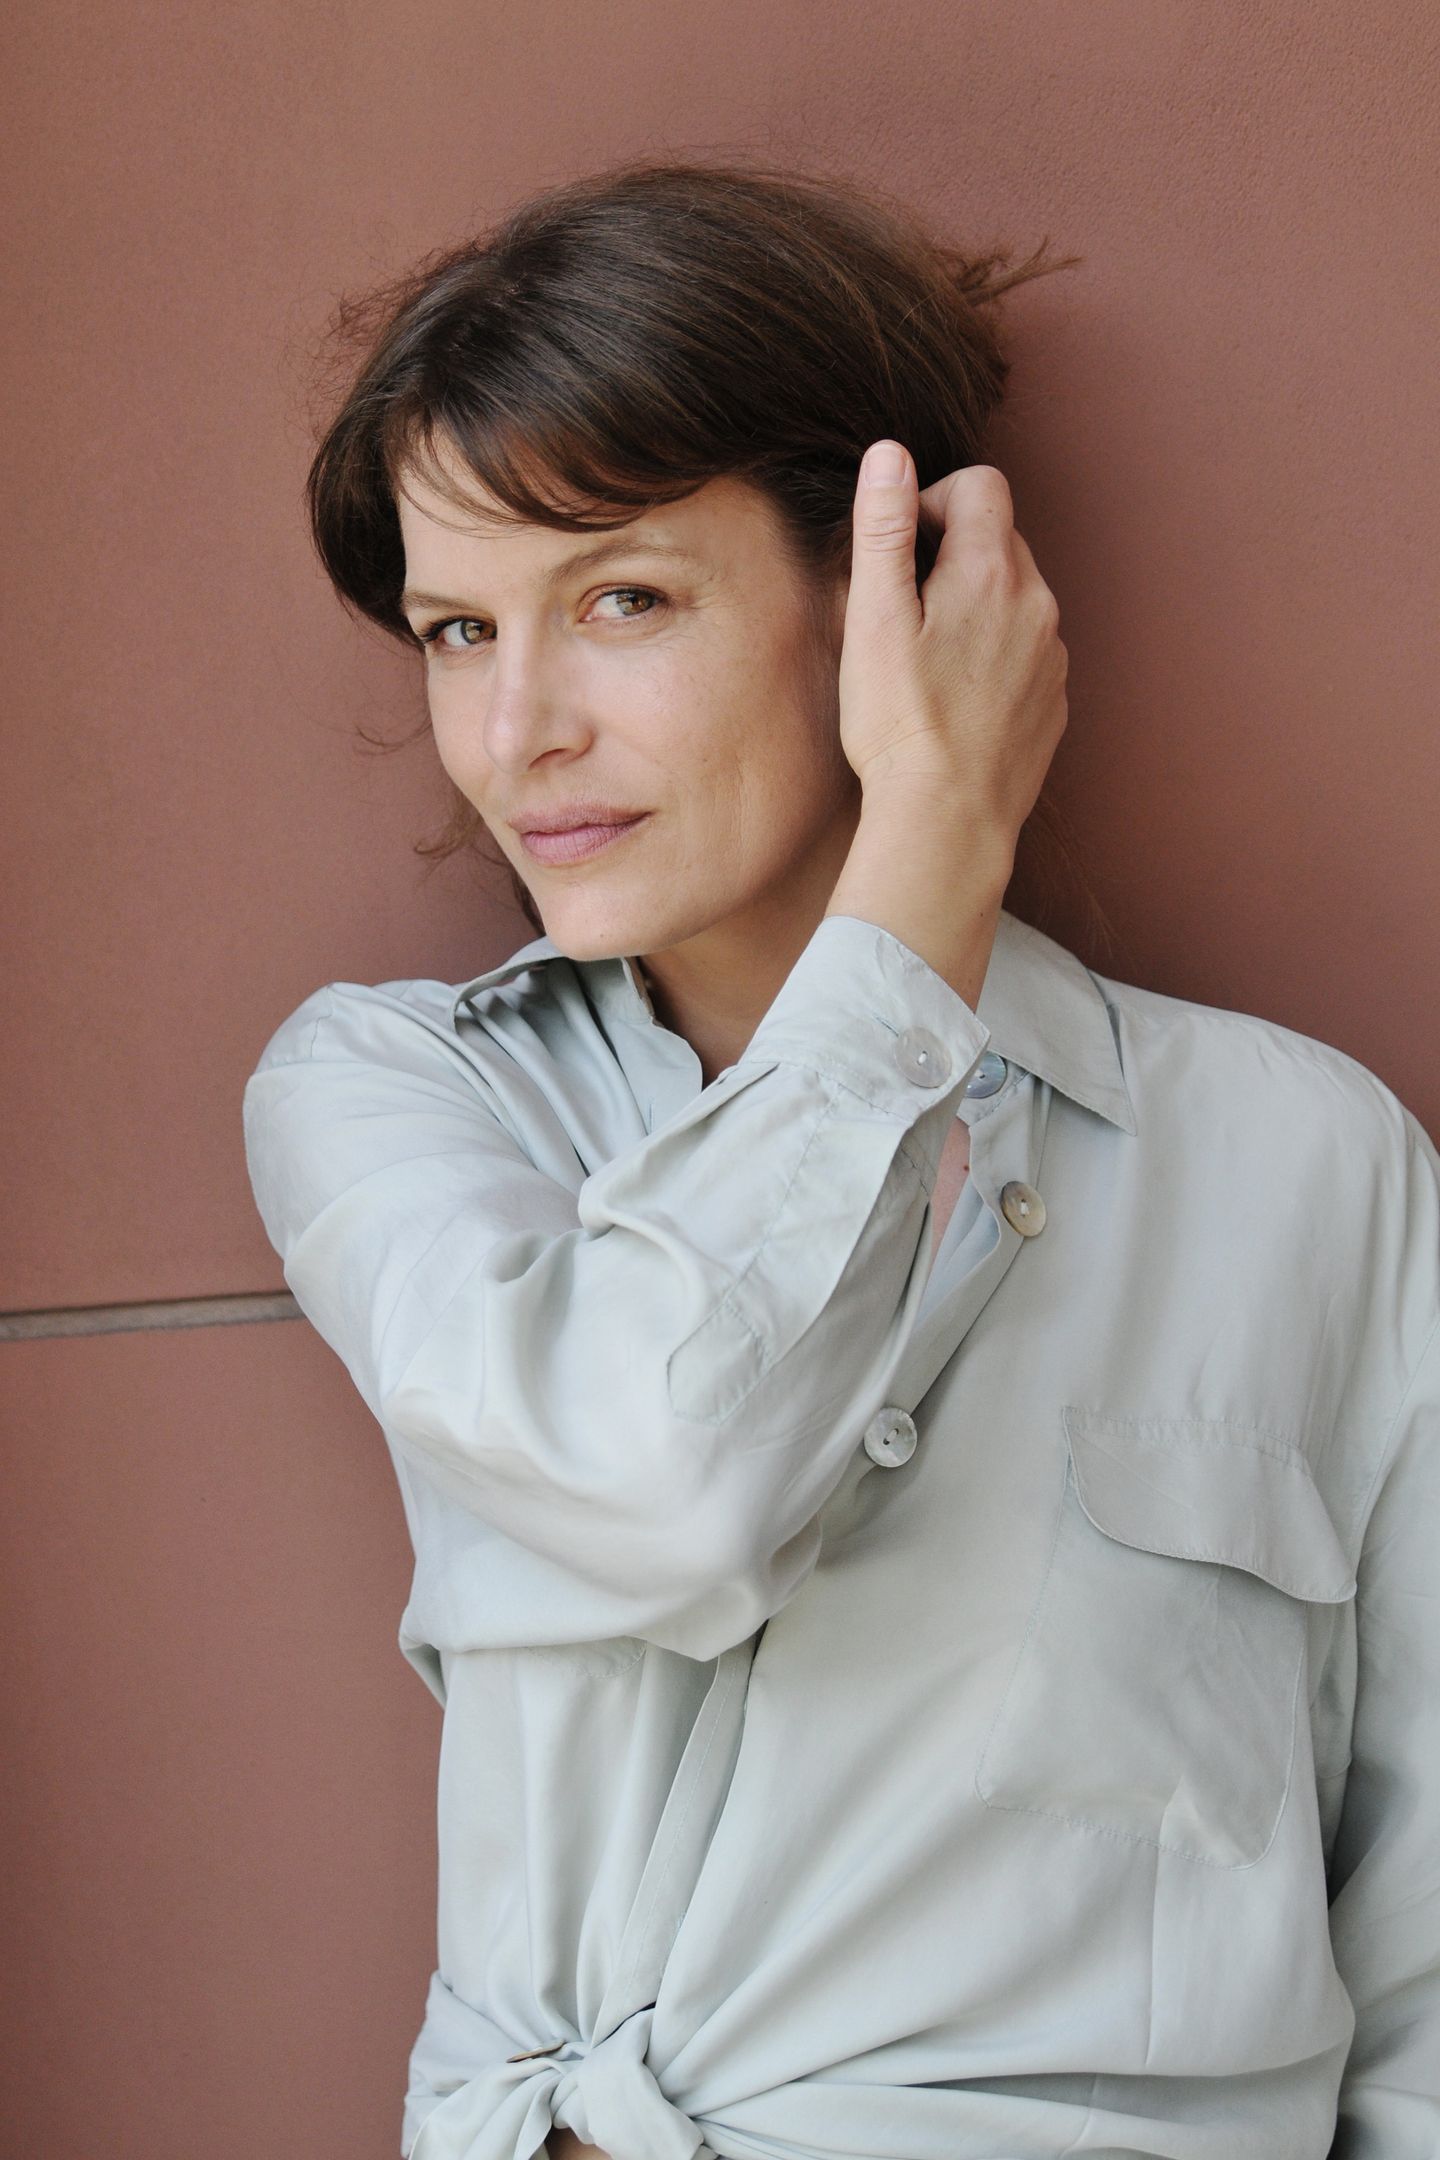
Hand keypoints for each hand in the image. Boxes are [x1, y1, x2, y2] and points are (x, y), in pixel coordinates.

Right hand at [836, 440, 1067, 847]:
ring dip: (975, 604)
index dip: (933, 501)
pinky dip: (995, 653)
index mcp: (991, 572)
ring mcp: (1053, 655)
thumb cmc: (900, 723)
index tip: (899, 550)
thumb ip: (883, 528)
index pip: (981, 485)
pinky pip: (1028, 649)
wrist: (948, 819)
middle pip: (1001, 538)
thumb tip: (889, 453)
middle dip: (953, 552)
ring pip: (1017, 596)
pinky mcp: (1055, 700)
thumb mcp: (873, 619)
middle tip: (904, 610)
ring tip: (928, 659)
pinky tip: (956, 697)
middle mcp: (1038, 603)